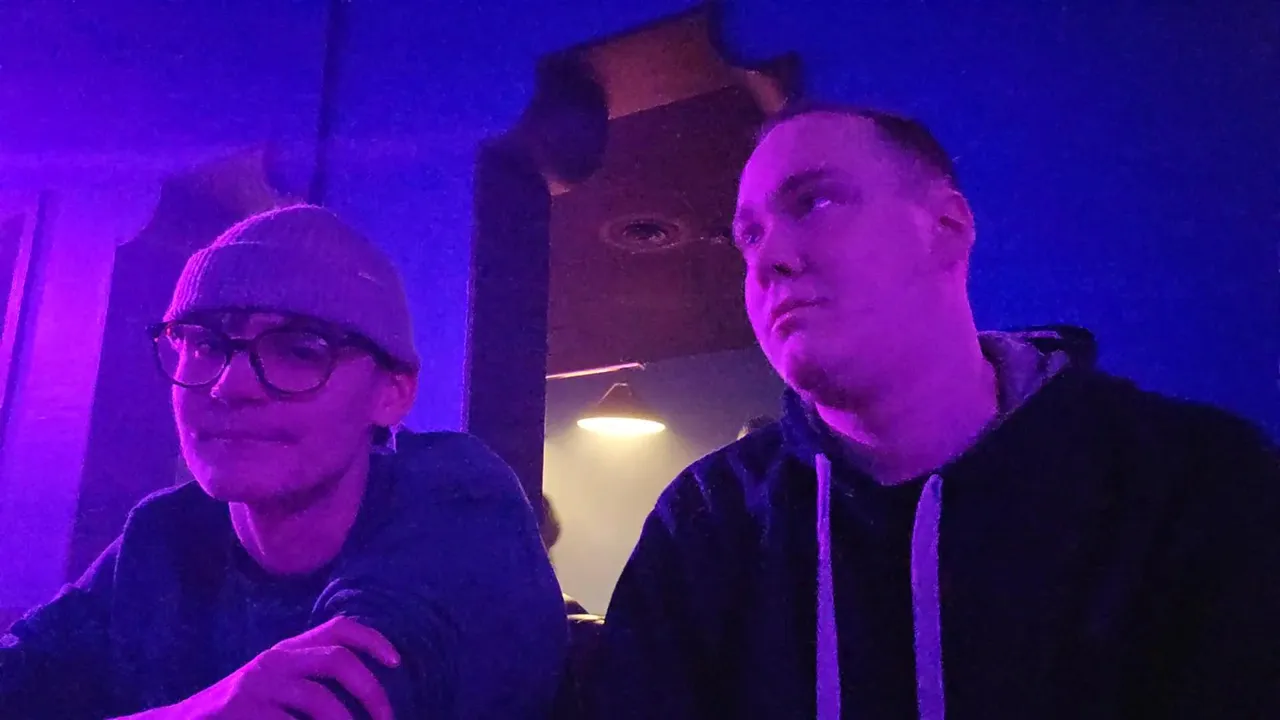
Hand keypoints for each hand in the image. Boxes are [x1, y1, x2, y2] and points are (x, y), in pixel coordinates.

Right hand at [169, 616, 399, 719]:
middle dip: (371, 690)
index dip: (372, 639)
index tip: (396, 662)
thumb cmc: (241, 709)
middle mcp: (275, 660)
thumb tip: (369, 691)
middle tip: (386, 718)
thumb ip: (312, 678)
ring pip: (319, 700)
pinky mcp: (244, 712)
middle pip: (337, 660)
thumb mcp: (277, 683)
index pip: (338, 628)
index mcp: (288, 649)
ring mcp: (258, 686)